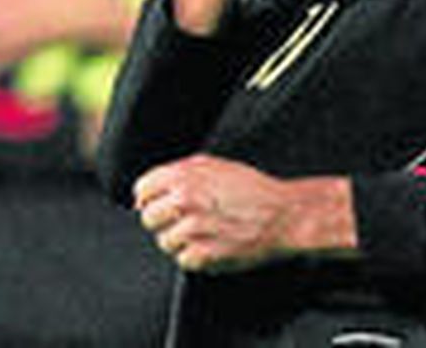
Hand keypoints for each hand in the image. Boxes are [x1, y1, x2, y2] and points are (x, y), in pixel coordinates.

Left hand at [133, 154, 354, 272]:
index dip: (152, 198)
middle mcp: (185, 200)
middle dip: (165, 220)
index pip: (142, 190)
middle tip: (188, 220)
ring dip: (181, 241)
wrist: (283, 214)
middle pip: (148, 218)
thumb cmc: (251, 189)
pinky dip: (196, 257)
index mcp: (184, 175)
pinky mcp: (204, 254)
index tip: (163, 204)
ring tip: (205, 233)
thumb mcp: (214, 165)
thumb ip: (179, 173)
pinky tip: (213, 245)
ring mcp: (193, 229)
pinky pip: (182, 260)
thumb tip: (148, 191)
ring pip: (164, 242)